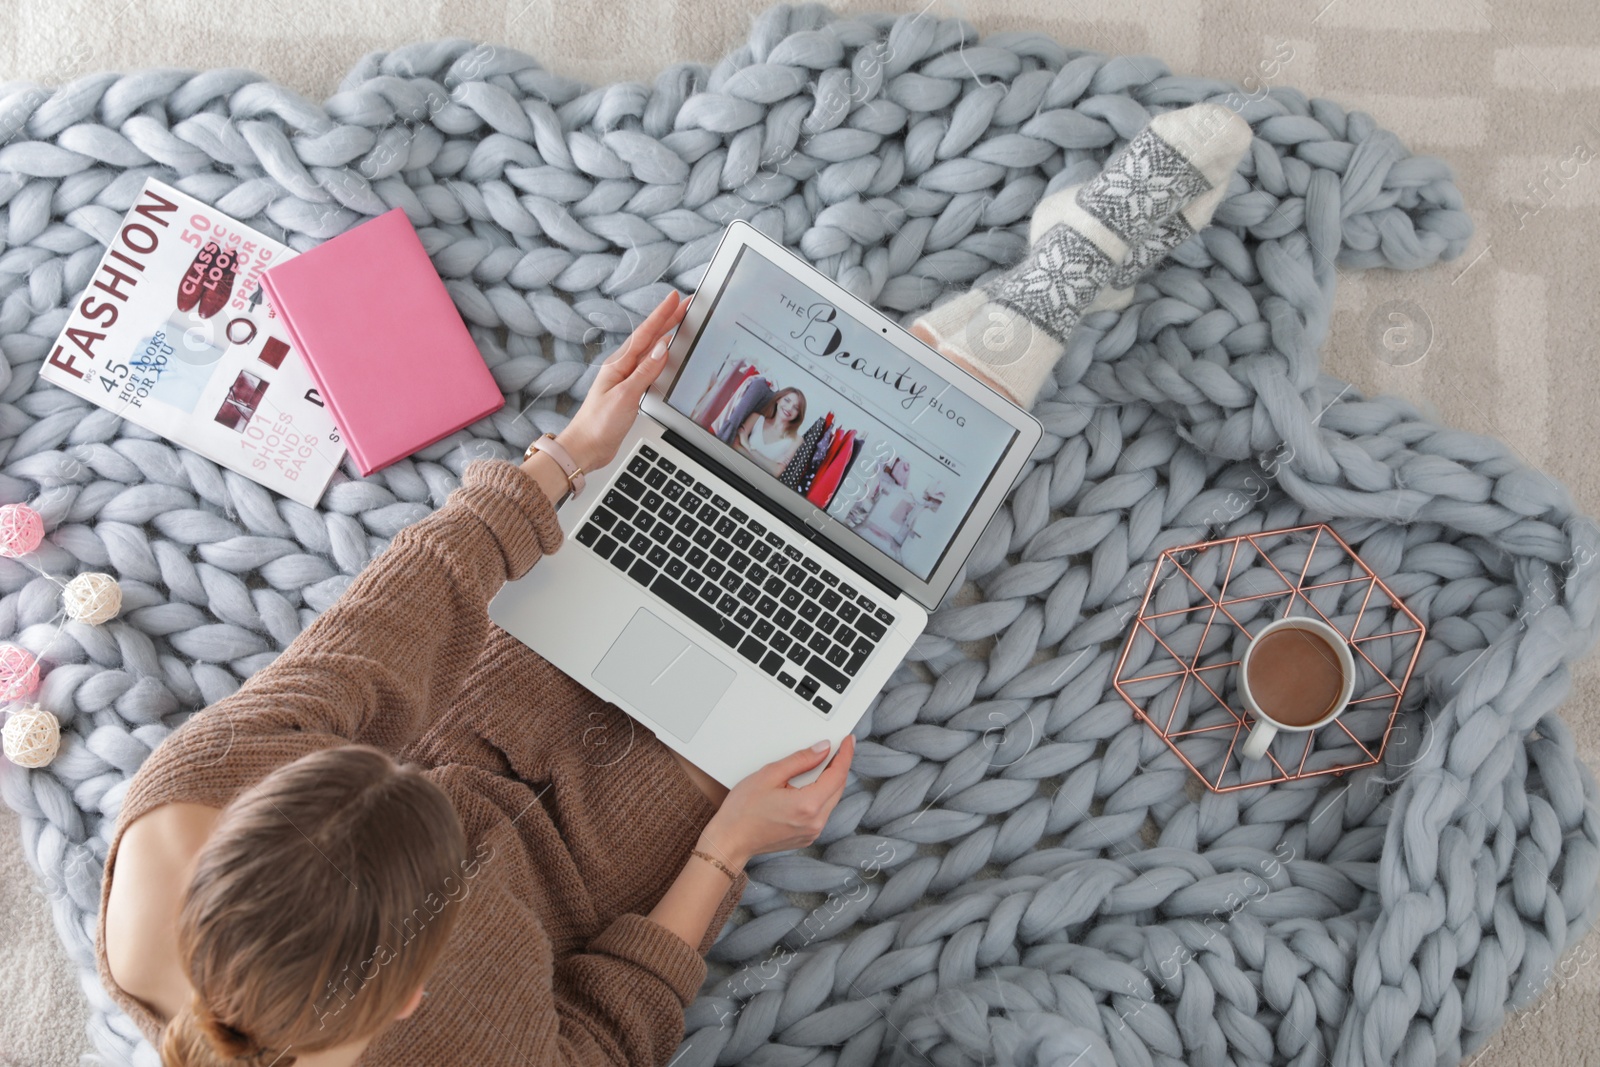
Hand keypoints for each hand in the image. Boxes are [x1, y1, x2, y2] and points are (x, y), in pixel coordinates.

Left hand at [556, 290, 689, 472]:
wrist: (586, 447)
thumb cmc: (599, 424)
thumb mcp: (625, 396)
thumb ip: (645, 372)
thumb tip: (662, 348)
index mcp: (619, 364)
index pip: (645, 334)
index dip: (662, 316)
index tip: (675, 299)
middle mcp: (621, 368)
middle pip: (649, 337)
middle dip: (667, 319)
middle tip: (684, 304)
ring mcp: (625, 378)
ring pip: (649, 349)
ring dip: (665, 334)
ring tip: (679, 321)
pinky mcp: (629, 390)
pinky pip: (649, 365)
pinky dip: (660, 355)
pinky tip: (666, 353)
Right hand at [696, 735, 855, 868]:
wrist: (730, 841)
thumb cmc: (742, 811)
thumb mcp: (769, 775)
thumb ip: (800, 760)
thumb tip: (822, 749)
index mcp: (808, 805)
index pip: (838, 775)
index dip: (845, 755)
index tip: (848, 741)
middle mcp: (815, 822)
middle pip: (838, 788)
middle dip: (839, 766)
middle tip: (837, 748)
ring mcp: (812, 832)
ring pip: (831, 800)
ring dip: (830, 782)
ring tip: (822, 765)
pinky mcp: (807, 837)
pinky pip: (822, 812)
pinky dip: (821, 796)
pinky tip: (811, 786)